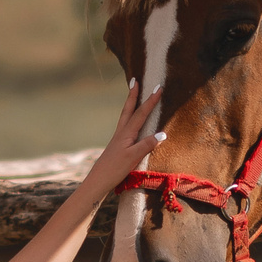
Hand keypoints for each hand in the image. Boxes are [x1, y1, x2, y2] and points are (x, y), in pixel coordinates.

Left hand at [82, 78, 165, 198]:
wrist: (98, 180)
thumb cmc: (115, 170)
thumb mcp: (133, 158)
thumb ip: (147, 145)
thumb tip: (163, 133)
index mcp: (126, 134)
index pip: (141, 114)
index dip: (150, 101)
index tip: (158, 88)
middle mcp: (121, 133)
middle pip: (128, 109)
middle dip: (133, 95)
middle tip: (135, 80)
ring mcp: (118, 139)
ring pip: (125, 116)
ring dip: (130, 104)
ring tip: (133, 94)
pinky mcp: (117, 146)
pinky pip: (125, 126)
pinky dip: (129, 117)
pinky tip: (130, 122)